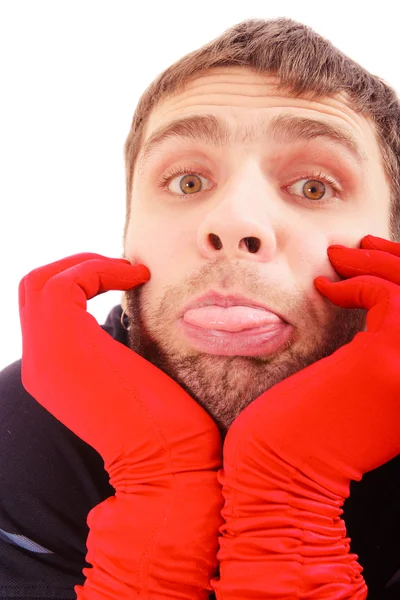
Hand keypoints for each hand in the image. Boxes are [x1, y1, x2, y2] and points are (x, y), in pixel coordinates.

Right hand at [19, 253, 222, 598]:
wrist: (169, 466)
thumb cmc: (164, 427)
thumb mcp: (130, 377)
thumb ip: (115, 347)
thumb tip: (131, 309)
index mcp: (54, 371)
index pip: (45, 309)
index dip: (79, 282)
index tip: (124, 277)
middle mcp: (40, 363)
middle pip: (33, 289)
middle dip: (75, 265)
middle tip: (117, 266)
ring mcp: (47, 356)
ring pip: (42, 283)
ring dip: (88, 264)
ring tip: (129, 270)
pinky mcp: (65, 347)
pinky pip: (65, 286)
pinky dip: (99, 271)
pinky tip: (137, 277)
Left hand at [213, 236, 399, 598]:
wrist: (284, 479)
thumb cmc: (310, 436)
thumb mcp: (361, 394)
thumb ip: (382, 358)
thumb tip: (381, 308)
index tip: (371, 263)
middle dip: (398, 262)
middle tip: (361, 248)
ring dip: (379, 263)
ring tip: (341, 254)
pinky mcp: (385, 363)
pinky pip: (387, 298)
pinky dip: (358, 283)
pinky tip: (325, 288)